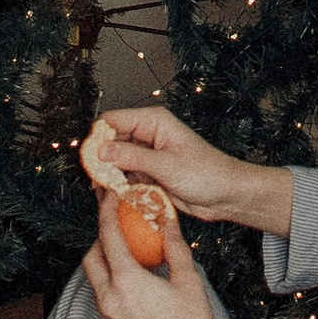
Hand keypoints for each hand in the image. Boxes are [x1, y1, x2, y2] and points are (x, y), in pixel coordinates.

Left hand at [82, 194, 233, 318]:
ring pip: (94, 279)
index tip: (109, 196)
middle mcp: (110, 298)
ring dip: (105, 262)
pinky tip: (133, 283)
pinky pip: (103, 298)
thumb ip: (174, 247)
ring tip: (128, 254)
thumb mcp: (188, 280)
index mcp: (127, 281)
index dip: (106, 211)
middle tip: (118, 227)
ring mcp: (108, 316)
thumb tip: (167, 223)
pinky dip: (111, 283)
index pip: (108, 236)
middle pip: (91, 257)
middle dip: (100, 238)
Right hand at [101, 105, 292, 238]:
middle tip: (96, 180)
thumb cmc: (207, 173)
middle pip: (111, 142)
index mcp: (153, 122)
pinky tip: (116, 198)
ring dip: (110, 176)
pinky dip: (120, 187)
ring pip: (116, 162)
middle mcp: (148, 135)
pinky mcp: (150, 173)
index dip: (98, 137)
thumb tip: (102, 150)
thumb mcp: (166, 165)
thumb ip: (132, 157)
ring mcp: (148, 155)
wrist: (227, 195)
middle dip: (102, 160)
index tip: (90, 158)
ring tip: (105, 192)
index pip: (114, 121)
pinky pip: (127, 177)